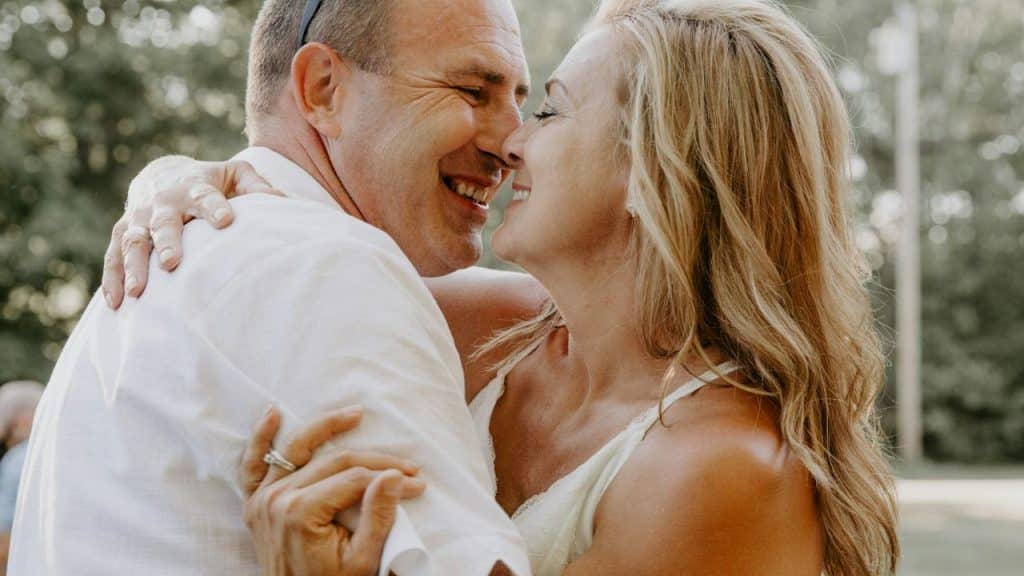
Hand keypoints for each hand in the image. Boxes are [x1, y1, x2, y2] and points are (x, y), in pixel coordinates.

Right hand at [102, 155, 281, 307]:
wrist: (164, 175)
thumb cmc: (212, 182)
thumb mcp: (236, 175)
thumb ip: (257, 187)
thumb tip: (284, 201)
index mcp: (195, 187)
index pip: (205, 196)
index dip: (215, 207)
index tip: (227, 221)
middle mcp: (164, 202)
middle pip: (163, 222)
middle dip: (166, 241)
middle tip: (171, 263)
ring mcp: (139, 218)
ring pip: (133, 241)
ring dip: (134, 266)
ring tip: (138, 292)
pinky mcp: (122, 233)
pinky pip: (113, 256)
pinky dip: (112, 279)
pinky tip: (116, 304)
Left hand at [240, 406, 425, 575]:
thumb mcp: (363, 560)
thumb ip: (377, 516)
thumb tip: (394, 477)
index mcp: (301, 512)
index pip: (355, 478)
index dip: (390, 477)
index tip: (417, 484)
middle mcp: (277, 499)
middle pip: (334, 461)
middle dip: (376, 461)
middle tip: (408, 466)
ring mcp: (263, 499)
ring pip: (297, 449)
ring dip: (325, 426)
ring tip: (355, 414)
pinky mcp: (255, 503)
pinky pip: (252, 465)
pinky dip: (260, 438)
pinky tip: (273, 413)